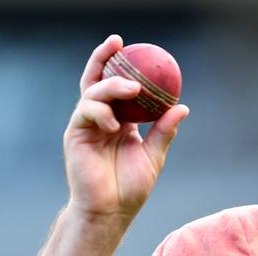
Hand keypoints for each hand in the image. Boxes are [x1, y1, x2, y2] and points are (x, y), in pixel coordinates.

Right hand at [63, 34, 188, 220]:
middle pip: (98, 80)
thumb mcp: (153, 156)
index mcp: (120, 121)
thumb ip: (164, 131)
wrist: (110, 212)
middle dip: (104, 57)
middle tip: (118, 42)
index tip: (137, 49)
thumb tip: (182, 107)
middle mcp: (101, 119)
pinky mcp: (75, 134)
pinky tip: (115, 124)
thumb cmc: (130, 189)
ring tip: (132, 89)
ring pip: (93, 92)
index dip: (124, 67)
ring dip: (112, 86)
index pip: (119, 88)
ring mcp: (86, 126)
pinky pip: (85, 112)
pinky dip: (101, 112)